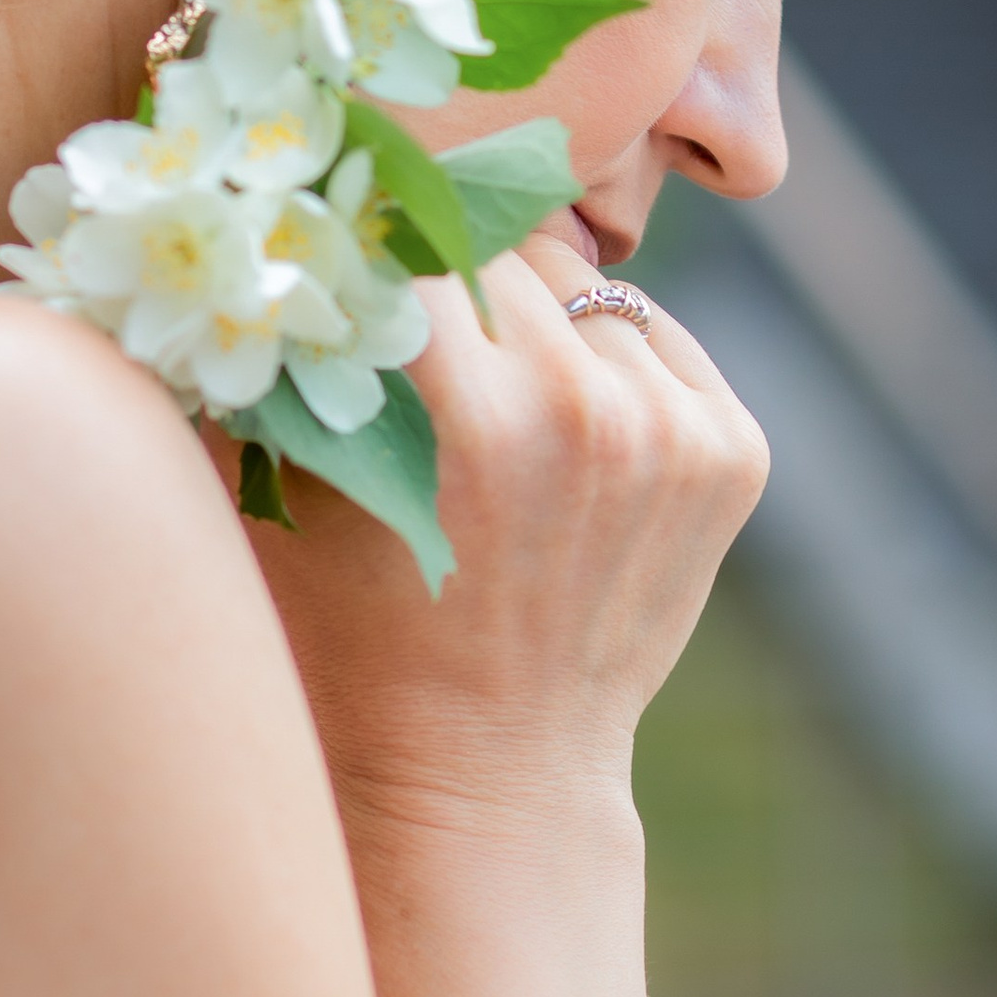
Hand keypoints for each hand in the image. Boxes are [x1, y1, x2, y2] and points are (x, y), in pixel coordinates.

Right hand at [242, 235, 769, 814]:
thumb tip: (263, 228)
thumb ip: (282, 355)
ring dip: (537, 315)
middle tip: (418, 328)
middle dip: (455, 277)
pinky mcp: (734, 451)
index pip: (420, 249)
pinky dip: (611, 358)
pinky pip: (659, 337)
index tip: (350, 263)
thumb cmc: (356, 633)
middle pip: (511, 252)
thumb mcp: (289, 494)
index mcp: (481, 419)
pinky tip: (564, 423)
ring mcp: (678, 433)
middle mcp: (592, 412)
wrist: (491, 768)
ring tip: (489, 388)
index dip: (375, 252)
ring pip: (590, 287)